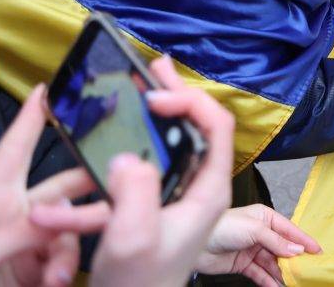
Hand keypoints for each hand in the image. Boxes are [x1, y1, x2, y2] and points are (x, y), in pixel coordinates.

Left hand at [0, 83, 93, 286]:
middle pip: (60, 187)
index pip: (15, 149)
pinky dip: (61, 270)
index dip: (31, 119)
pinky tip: (54, 283)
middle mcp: (13, 214)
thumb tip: (60, 216)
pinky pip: (62, 259)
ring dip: (67, 250)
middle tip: (114, 182)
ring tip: (55, 276)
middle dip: (87, 186)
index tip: (47, 91)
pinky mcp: (33, 269)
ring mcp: (25, 242)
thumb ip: (22, 233)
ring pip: (69, 228)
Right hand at [30, 55, 234, 286]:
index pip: (216, 128)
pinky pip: (149, 167)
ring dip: (157, 113)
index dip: (191, 103)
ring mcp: (181, 195)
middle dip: (177, 95)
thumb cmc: (141, 284)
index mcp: (208, 191)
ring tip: (145, 82)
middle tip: (157, 68)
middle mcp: (200, 187)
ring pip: (175, 142)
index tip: (156, 99)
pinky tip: (116, 138)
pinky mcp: (159, 204)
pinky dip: (129, 152)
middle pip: (199, 127)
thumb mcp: (134, 238)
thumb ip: (135, 194)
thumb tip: (129, 156)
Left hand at [194, 205, 321, 286]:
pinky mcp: (242, 264)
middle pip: (282, 248)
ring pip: (272, 263)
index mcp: (265, 217)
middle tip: (307, 270)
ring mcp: (252, 249)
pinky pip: (260, 273)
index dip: (303, 240)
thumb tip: (297, 249)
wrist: (196, 243)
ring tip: (294, 282)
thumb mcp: (255, 229)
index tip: (317, 251)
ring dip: (282, 273)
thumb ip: (277, 241)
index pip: (289, 230)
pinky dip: (268, 281)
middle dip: (293, 260)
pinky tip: (277, 286)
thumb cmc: (223, 226)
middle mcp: (260, 232)